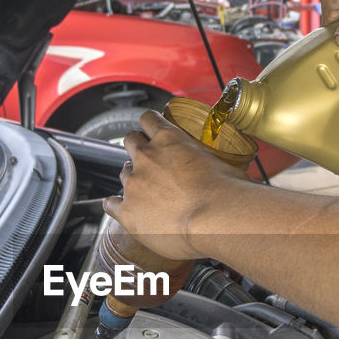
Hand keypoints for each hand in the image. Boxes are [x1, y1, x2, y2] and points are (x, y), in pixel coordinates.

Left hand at [103, 110, 250, 259]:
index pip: (149, 119)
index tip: (152, 131)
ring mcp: (134, 184)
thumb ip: (211, 160)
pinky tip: (118, 207)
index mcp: (169, 139)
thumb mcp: (223, 162)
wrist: (216, 218)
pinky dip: (114, 204)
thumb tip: (221, 168)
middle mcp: (146, 157)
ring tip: (144, 189)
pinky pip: (111, 204)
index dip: (149, 124)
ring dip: (132, 177)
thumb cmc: (227, 192)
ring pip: (123, 172)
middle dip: (137, 147)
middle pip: (131, 141)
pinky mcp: (128, 211)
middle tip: (148, 160)